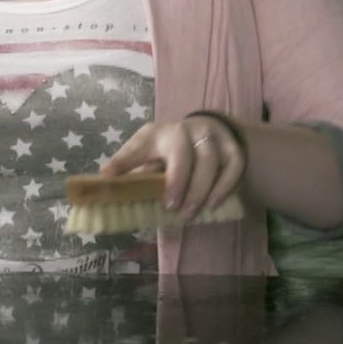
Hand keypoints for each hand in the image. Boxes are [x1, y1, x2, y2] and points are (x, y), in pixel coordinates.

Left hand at [97, 115, 247, 222]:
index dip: (123, 161)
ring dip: (201, 189)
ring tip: (191, 213)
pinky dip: (226, 186)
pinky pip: (234, 165)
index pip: (138, 147)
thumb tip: (109, 191)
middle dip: (177, 181)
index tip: (107, 177)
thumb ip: (134, 173)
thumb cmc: (169, 151)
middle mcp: (184, 130)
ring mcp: (211, 136)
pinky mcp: (232, 145)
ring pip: (210, 160)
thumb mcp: (148, 155)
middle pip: (182, 152)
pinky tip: (214, 204)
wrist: (206, 131)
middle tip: (172, 207)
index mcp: (155, 135)